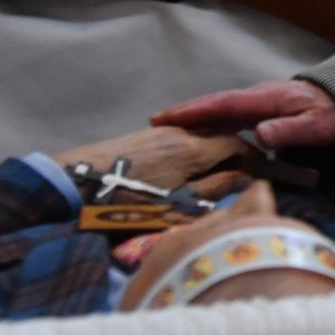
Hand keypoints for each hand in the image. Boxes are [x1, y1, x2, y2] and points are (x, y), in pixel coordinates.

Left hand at [53, 126, 254, 196]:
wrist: (72, 183)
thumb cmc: (127, 201)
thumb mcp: (176, 203)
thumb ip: (214, 188)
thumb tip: (247, 178)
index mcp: (193, 148)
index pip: (238, 142)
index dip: (254, 157)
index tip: (262, 174)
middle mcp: (180, 131)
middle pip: (220, 135)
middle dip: (235, 154)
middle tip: (241, 178)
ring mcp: (160, 131)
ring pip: (200, 137)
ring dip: (213, 154)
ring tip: (213, 178)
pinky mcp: (143, 136)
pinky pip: (181, 140)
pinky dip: (193, 153)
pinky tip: (185, 173)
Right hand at [150, 80, 334, 150]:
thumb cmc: (331, 115)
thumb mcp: (317, 126)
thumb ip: (290, 130)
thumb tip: (260, 133)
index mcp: (266, 99)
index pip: (225, 104)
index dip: (197, 111)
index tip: (169, 117)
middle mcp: (257, 97)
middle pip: (215, 103)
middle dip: (185, 111)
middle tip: (154, 122)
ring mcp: (257, 102)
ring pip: (219, 108)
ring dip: (193, 115)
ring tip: (165, 126)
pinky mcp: (259, 109)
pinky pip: (228, 114)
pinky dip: (208, 119)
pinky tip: (197, 130)